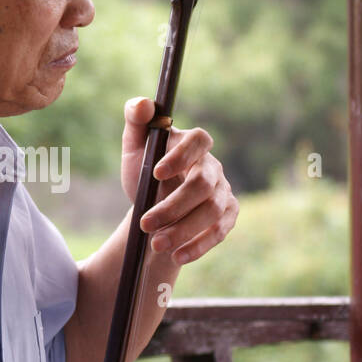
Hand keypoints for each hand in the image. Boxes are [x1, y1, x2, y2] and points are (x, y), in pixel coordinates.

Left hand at [121, 97, 238, 265]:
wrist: (153, 205)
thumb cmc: (143, 169)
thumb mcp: (133, 146)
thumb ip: (135, 120)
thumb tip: (143, 104)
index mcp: (192, 143)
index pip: (198, 141)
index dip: (181, 156)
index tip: (155, 173)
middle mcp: (212, 166)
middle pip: (203, 185)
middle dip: (173, 207)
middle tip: (145, 224)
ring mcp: (223, 191)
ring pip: (212, 211)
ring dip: (184, 230)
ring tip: (156, 244)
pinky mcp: (228, 215)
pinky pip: (221, 231)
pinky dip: (200, 246)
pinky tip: (178, 257)